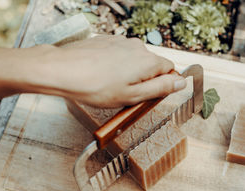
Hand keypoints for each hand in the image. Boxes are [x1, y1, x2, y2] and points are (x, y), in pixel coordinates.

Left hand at [0, 36, 186, 109]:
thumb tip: (181, 82)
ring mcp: (120, 42)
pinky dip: (114, 67)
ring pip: (133, 61)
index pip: (169, 70)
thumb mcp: (133, 96)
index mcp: (148, 61)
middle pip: (151, 65)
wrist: (63, 71)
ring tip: (111, 88)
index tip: (150, 96)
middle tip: (127, 96)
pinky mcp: (105, 41)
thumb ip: (161, 89)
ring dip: (128, 74)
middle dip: (144, 81)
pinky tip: (101, 77)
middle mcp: (137, 47)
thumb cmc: (95, 86)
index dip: (162, 85)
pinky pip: (118, 56)